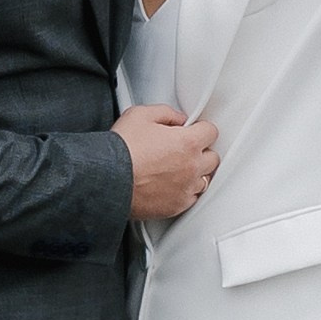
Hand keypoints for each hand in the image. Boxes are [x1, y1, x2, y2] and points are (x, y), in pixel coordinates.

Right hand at [114, 101, 218, 218]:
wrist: (107, 180)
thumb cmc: (121, 151)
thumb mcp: (140, 115)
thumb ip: (166, 113)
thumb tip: (177, 119)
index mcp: (188, 143)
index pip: (211, 132)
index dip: (201, 129)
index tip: (194, 131)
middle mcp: (192, 167)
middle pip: (213, 158)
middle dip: (201, 152)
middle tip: (186, 150)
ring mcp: (186, 189)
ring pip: (205, 180)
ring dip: (196, 173)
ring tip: (179, 169)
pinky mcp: (176, 206)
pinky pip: (192, 198)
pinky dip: (186, 192)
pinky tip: (174, 185)